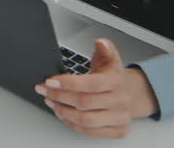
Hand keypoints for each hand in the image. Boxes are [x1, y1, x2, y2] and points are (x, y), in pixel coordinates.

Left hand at [34, 38, 158, 138]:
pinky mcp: (118, 131)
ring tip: (51, 102)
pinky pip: (90, 132)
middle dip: (58, 96)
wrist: (129, 94)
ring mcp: (120, 117)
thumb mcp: (108, 58)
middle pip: (84, 102)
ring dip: (63, 111)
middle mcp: (120, 100)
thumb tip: (101, 42)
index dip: (67, 83)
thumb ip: (104, 48)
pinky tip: (63, 114)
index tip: (50, 82)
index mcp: (116, 80)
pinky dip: (72, 124)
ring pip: (85, 120)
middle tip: (44, 91)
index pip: (90, 83)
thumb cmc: (111, 77)